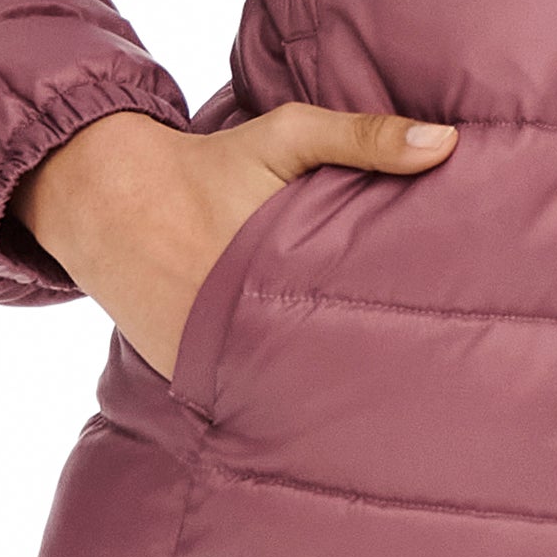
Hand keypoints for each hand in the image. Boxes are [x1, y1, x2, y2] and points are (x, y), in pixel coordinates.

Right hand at [12, 99, 456, 380]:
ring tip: (381, 419)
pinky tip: (309, 415)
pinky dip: (271, 400)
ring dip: (322, 398)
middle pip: (327, 367)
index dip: (399, 335)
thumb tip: (448, 144)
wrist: (108, 196)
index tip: (449, 348)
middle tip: (427, 397)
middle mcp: (242, 321)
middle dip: (371, 378)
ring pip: (285, 391)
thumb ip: (364, 137)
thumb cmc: (211, 163)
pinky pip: (242, 394)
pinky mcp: (188, 374)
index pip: (355, 314)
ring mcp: (211, 356)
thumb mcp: (286, 136)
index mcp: (279, 265)